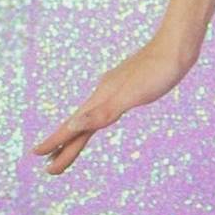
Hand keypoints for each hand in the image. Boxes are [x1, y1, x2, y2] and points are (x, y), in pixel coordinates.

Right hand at [31, 31, 199, 175]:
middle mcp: (105, 93)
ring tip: (68, 147)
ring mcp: (117, 89)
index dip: (57, 142)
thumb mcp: (132, 95)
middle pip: (80, 125)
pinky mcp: (130, 86)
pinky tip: (100, 117)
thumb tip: (72, 125)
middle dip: (65, 147)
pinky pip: (105, 109)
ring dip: (79, 134)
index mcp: (102, 97)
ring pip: (92, 117)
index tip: (37, 155)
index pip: (74, 126)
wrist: (178, 46)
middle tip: (50, 168)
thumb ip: (102, 112)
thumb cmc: (158, 71)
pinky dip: (97, 120)